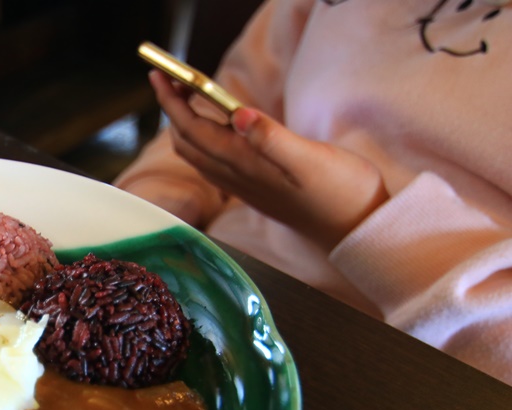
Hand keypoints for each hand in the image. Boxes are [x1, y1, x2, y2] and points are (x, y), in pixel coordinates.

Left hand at [149, 70, 388, 250]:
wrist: (356, 229)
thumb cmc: (341, 192)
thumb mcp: (312, 160)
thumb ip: (273, 139)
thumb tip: (239, 115)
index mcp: (245, 164)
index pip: (192, 129)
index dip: (172, 102)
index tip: (158, 74)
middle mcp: (238, 176)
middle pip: (187, 140)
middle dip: (172, 109)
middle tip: (169, 77)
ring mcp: (245, 183)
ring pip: (198, 152)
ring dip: (185, 122)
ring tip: (186, 95)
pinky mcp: (257, 186)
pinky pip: (215, 161)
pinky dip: (203, 137)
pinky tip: (216, 126)